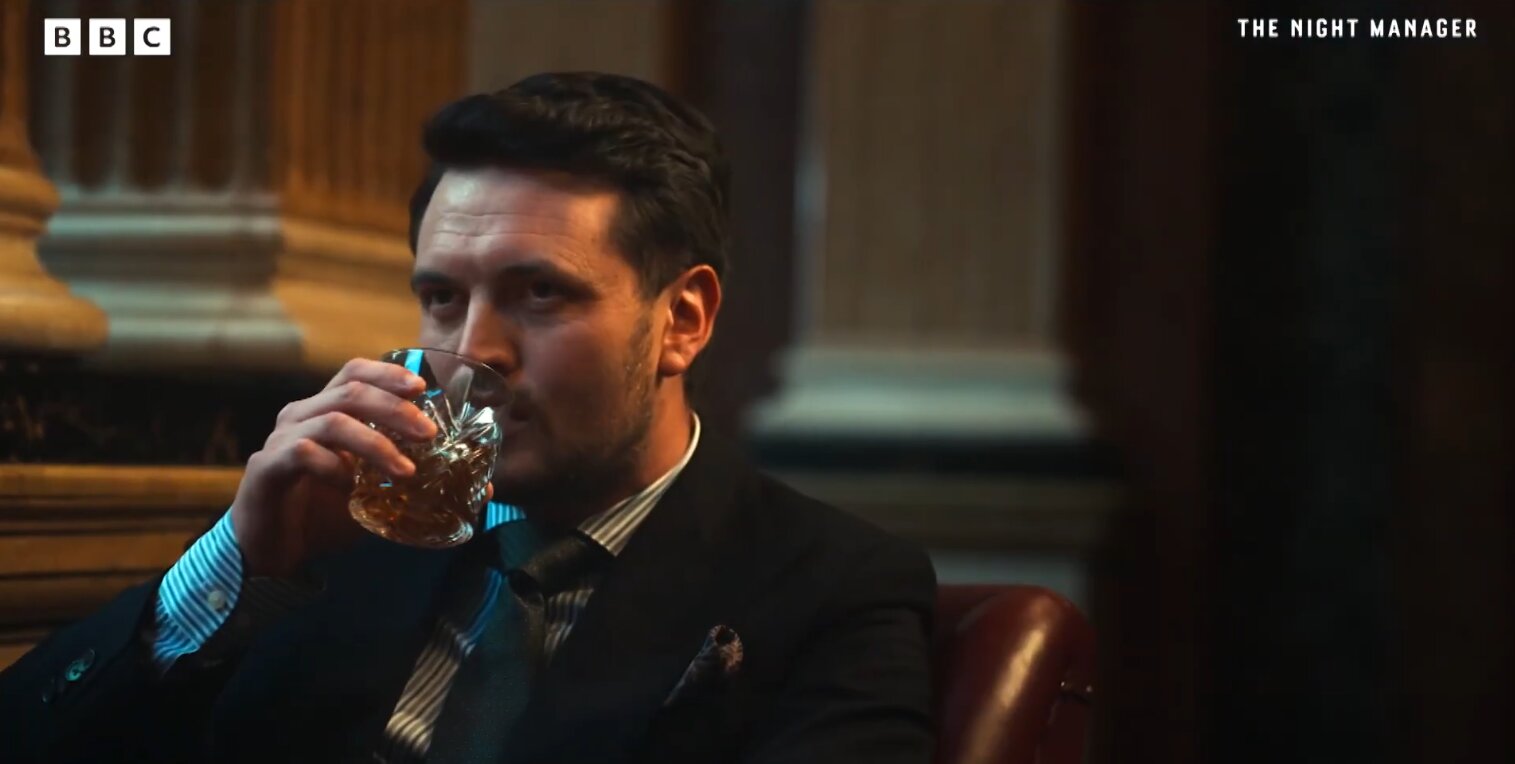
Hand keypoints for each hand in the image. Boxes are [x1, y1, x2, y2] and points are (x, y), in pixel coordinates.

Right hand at [230, 358, 441, 577]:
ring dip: (375, 442)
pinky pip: (302, 453)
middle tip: (429, 432)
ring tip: (406, 470)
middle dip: (395, 407)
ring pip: (333, 420)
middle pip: (351, 389)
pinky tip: (351, 488)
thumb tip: (483, 487)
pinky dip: (334, 467)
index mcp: (325, 411)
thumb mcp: (379, 498)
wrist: (269, 552)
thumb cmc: (323, 517)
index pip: (355, 372)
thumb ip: (419, 486)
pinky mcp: (267, 467)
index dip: (389, 373)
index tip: (423, 386)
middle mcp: (301, 415)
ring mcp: (281, 439)